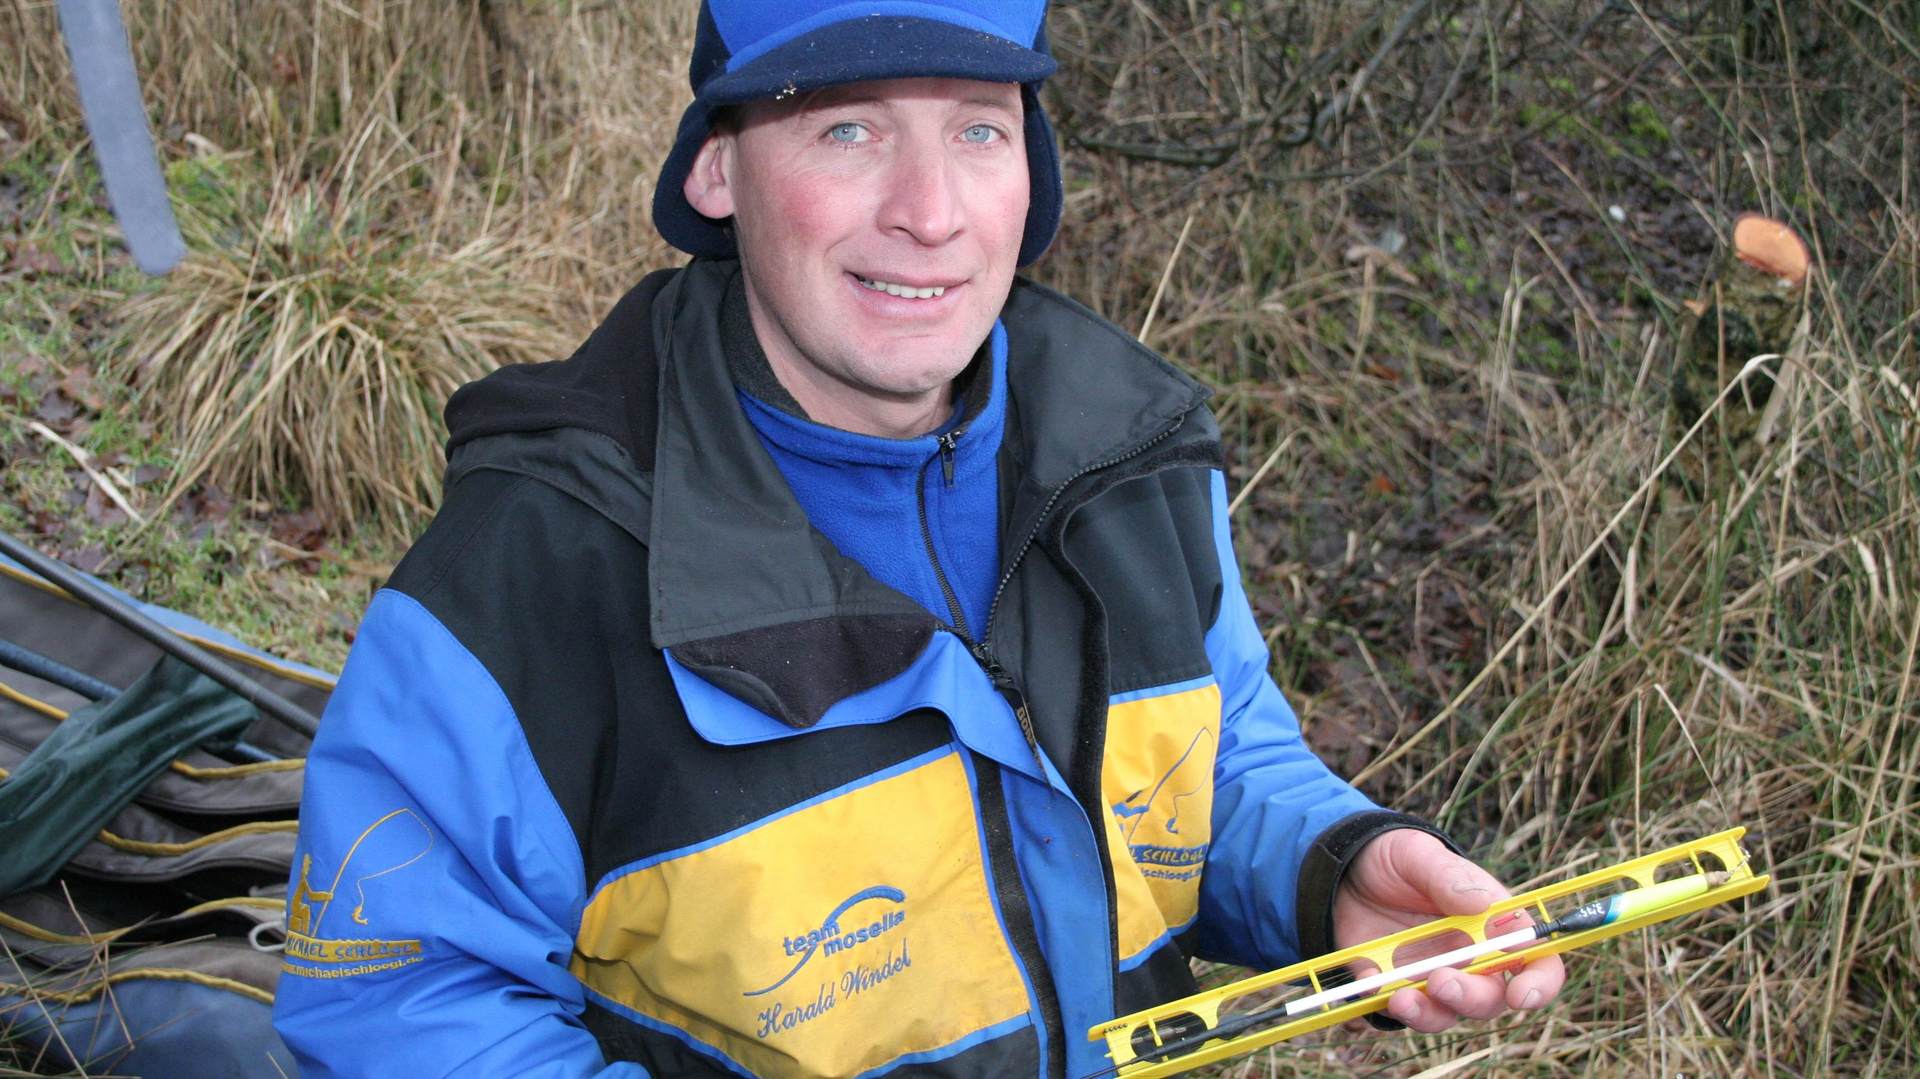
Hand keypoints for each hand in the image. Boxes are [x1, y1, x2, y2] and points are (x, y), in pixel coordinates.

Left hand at [1332, 828, 1564, 1032]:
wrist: (1343, 869)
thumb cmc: (1395, 858)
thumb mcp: (1417, 853)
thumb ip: (1448, 877)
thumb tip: (1483, 905)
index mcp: (1492, 924)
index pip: (1536, 960)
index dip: (1539, 983)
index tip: (1521, 994)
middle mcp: (1469, 958)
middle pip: (1490, 997)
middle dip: (1472, 998)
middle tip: (1441, 981)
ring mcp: (1431, 976)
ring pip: (1446, 1013)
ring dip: (1429, 1014)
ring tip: (1402, 999)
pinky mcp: (1393, 985)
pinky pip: (1396, 1009)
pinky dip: (1386, 1005)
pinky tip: (1371, 987)